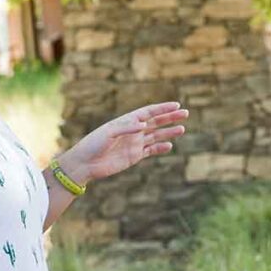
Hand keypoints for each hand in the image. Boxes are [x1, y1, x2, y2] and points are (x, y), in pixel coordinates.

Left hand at [58, 102, 187, 184]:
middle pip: (156, 122)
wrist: (85, 164)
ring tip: (182, 129)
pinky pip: (150, 150)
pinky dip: (160, 148)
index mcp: (126, 121)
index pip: (149, 112)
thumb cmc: (93, 144)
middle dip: (170, 118)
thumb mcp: (108, 133)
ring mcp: (134, 143)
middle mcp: (133, 131)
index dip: (163, 108)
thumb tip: (144, 125)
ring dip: (169, 132)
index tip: (176, 105)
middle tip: (185, 114)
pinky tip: (169, 146)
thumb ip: (126, 128)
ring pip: (156, 136)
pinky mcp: (134, 156)